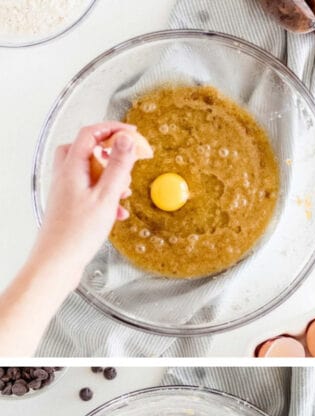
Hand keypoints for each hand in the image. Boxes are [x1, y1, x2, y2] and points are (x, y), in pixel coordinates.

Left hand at [32, 122, 141, 286]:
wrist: (57, 262)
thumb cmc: (76, 234)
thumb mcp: (105, 197)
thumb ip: (117, 167)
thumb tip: (126, 140)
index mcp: (72, 167)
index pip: (90, 134)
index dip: (112, 129)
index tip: (132, 133)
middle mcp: (65, 175)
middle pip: (86, 150)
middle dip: (110, 155)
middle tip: (127, 164)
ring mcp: (66, 191)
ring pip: (90, 172)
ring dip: (110, 179)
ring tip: (123, 193)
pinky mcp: (70, 206)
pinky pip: (90, 192)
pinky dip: (105, 197)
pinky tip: (117, 212)